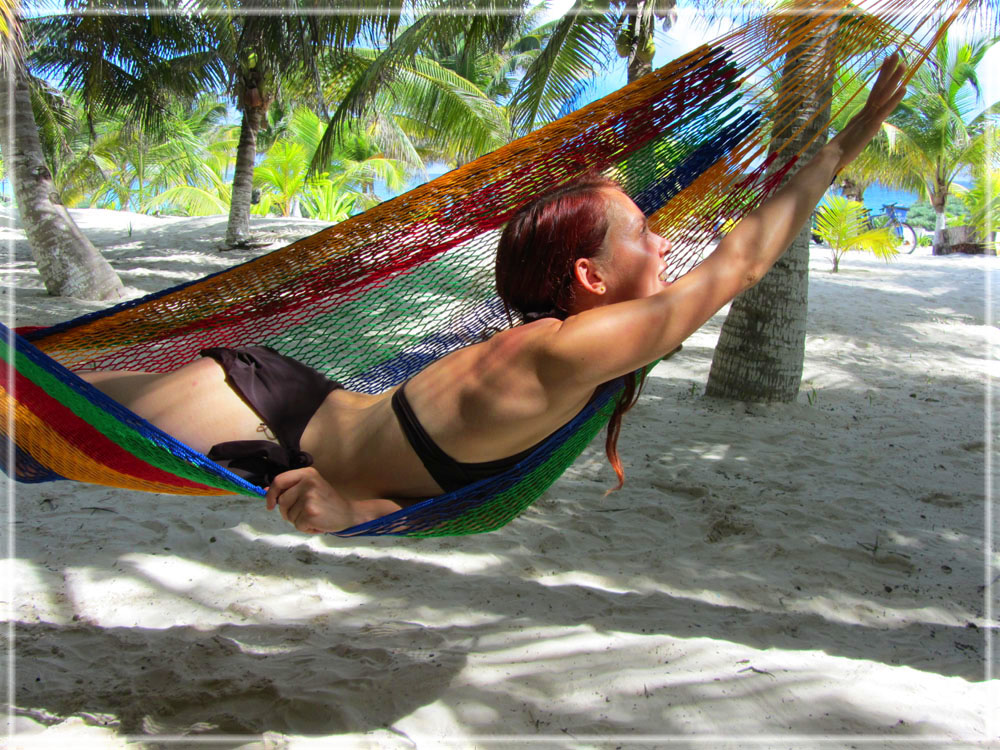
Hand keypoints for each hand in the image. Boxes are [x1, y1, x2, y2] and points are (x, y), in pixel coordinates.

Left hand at [264, 467, 353, 533]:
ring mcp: (309, 497)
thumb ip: (290, 488)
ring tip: (313, 516)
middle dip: (287, 512)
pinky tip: (317, 522)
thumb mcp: (310, 487)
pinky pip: (297, 525)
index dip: (271, 494)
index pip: (279, 481)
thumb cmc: (327, 502)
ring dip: (298, 520)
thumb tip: (266, 490)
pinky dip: (305, 528)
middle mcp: (308, 483)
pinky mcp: (311, 512)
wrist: (348, 513)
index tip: (271, 505)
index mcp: (307, 473)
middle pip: (282, 501)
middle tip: (304, 512)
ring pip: (288, 515)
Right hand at [829, 52, 907, 171]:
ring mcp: (868, 118)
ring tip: (904, 64)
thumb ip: (854, 132)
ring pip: (883, 95)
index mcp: (861, 115)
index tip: (887, 61)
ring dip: (894, 79)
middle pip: (879, 88)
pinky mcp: (871, 126)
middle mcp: (865, 112)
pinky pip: (885, 110)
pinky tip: (904, 88)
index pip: (874, 92)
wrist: (830, 157)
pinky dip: (894, 99)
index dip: (881, 77)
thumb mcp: (849, 138)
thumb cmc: (837, 151)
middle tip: (897, 53)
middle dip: (888, 71)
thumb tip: (853, 131)